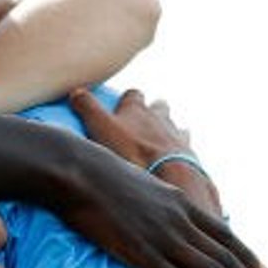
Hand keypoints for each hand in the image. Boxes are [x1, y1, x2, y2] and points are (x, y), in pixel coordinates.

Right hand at [51, 132, 267, 267]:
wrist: (79, 172)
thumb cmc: (98, 175)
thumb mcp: (139, 182)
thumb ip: (156, 199)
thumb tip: (157, 207)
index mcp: (180, 203)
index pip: (224, 234)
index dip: (247, 255)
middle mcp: (181, 221)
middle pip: (228, 259)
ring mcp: (165, 239)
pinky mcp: (145, 255)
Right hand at [70, 88, 223, 214]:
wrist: (172, 176)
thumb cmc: (132, 151)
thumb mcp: (100, 127)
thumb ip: (87, 107)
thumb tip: (76, 91)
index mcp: (138, 109)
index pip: (133, 96)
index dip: (127, 101)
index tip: (121, 106)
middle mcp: (161, 119)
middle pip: (159, 108)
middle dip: (153, 113)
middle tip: (142, 126)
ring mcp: (179, 138)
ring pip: (176, 128)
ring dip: (168, 134)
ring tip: (159, 147)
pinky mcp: (191, 158)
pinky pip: (186, 152)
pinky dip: (180, 155)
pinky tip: (173, 166)